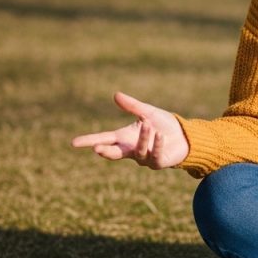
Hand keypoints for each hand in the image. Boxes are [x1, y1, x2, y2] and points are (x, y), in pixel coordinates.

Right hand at [71, 92, 188, 169]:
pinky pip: (154, 156)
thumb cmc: (164, 124)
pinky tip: (159, 135)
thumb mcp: (147, 112)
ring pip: (138, 151)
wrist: (184, 135)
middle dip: (105, 151)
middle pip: (113, 153)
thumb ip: (132, 106)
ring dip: (142, 138)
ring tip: (147, 125)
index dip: (89, 141)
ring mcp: (144, 158)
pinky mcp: (158, 163)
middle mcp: (131, 150)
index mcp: (124, 138)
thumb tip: (116, 94)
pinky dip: (156, 145)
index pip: (103, 139)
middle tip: (97, 149)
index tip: (74, 143)